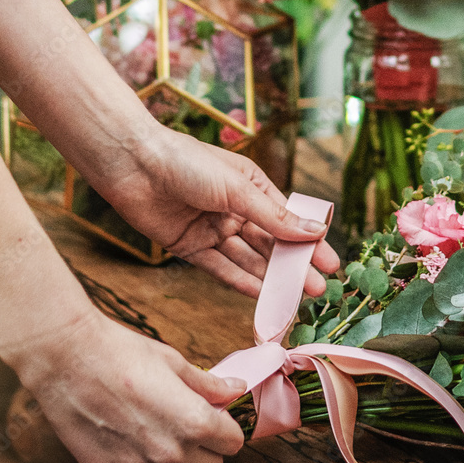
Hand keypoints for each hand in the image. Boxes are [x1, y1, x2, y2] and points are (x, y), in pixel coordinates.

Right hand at [9, 308, 247, 462]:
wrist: (67, 358)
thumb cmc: (121, 353)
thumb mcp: (173, 362)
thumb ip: (208, 384)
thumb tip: (236, 389)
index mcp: (193, 421)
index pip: (233, 443)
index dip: (228, 428)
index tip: (217, 418)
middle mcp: (169, 453)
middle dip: (209, 448)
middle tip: (192, 427)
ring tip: (168, 443)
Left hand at [102, 126, 339, 296]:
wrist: (132, 163)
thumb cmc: (187, 163)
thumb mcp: (238, 189)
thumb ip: (275, 217)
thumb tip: (315, 231)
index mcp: (252, 187)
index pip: (288, 220)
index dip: (309, 243)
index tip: (330, 264)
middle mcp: (235, 210)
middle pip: (270, 244)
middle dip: (293, 267)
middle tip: (316, 290)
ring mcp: (213, 230)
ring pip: (247, 260)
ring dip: (269, 279)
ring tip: (291, 299)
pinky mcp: (189, 247)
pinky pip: (219, 268)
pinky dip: (238, 282)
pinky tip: (259, 295)